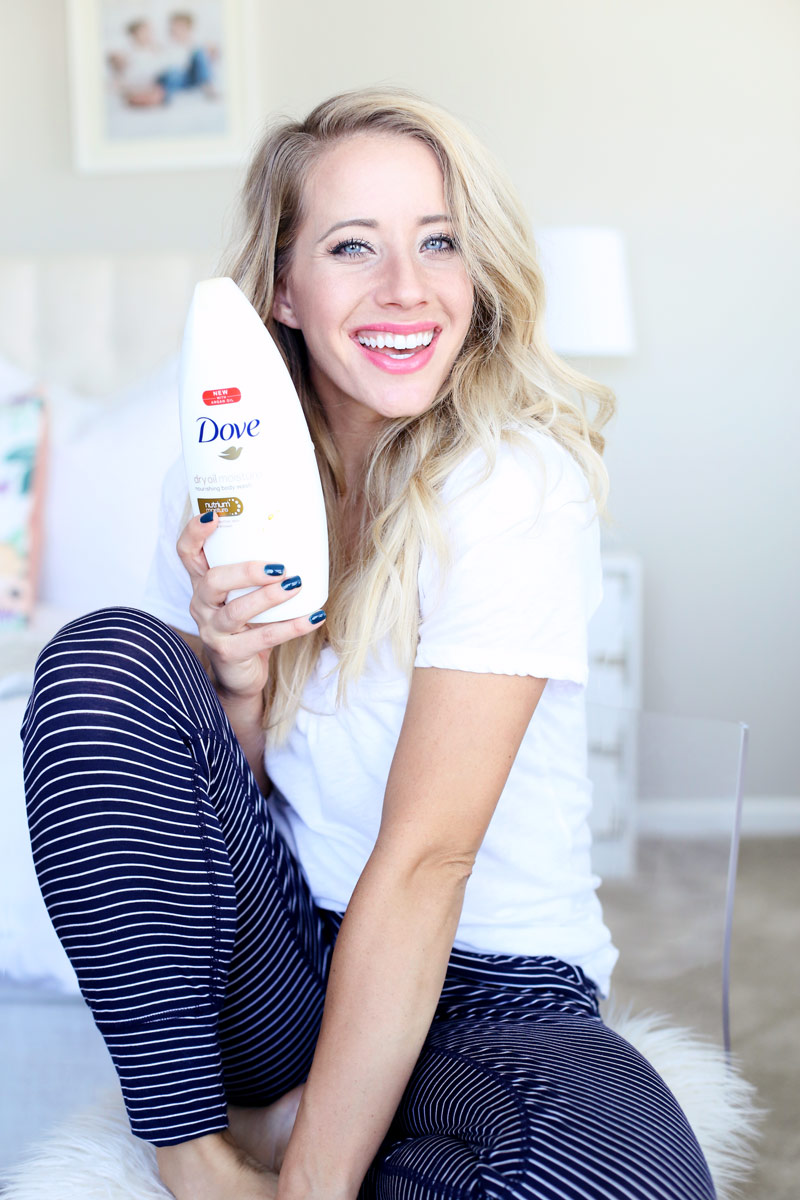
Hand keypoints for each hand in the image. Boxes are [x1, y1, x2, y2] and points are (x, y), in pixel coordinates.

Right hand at [176, 511, 324, 700]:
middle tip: (279, 566)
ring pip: (235, 611)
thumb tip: (303, 536)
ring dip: (268, 597)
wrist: (239, 674)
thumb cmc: (247, 625)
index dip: (195, 533)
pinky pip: (262, 639)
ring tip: (295, 585)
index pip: (187, 553)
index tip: (215, 515)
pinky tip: (314, 616)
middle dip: (245, 571)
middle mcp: (201, 604)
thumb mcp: (245, 594)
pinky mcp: (229, 653)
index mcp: (203, 583)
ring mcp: (212, 630)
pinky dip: (292, 627)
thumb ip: (259, 570)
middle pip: (212, 580)